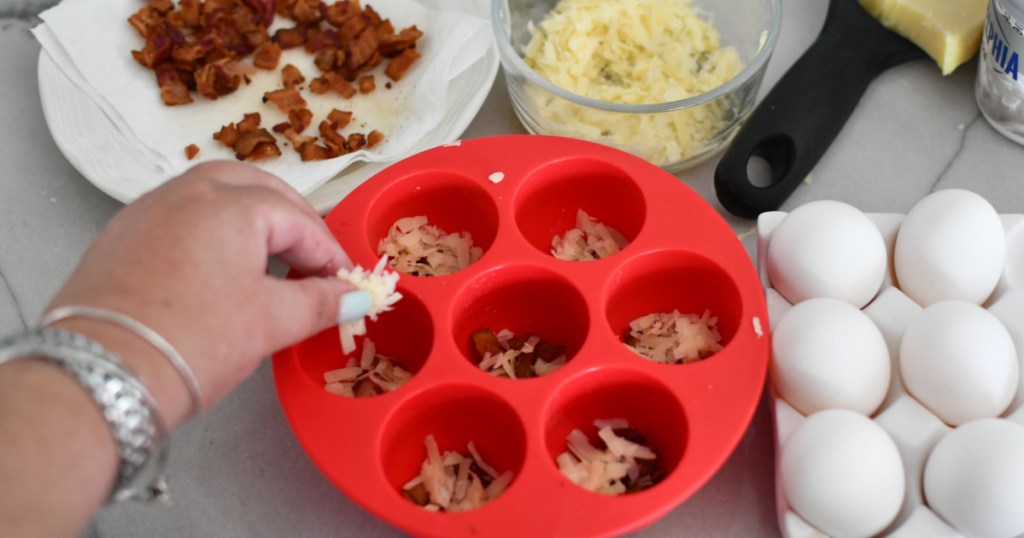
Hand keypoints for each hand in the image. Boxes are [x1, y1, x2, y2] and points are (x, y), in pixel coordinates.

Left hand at [45, 161, 358, 426]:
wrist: (102, 376)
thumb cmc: (194, 342)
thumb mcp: (271, 322)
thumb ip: (321, 302)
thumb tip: (355, 297)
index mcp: (231, 204)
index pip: (300, 220)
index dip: (330, 255)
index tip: (346, 285)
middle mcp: (187, 192)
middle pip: (256, 188)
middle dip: (292, 219)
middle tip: (313, 261)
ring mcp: (148, 209)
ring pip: (213, 195)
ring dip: (250, 219)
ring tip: (271, 262)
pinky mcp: (121, 235)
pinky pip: (179, 216)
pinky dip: (211, 231)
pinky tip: (219, 271)